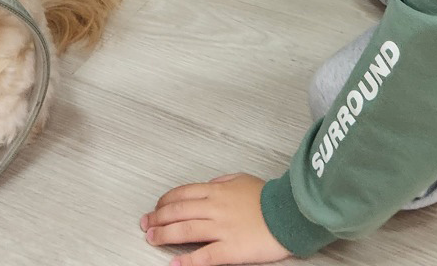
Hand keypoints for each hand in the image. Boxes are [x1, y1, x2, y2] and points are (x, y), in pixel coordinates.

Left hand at [142, 174, 288, 265]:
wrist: (290, 213)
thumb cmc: (269, 198)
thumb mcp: (242, 179)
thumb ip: (222, 181)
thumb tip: (208, 184)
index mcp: (217, 191)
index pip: (182, 194)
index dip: (164, 201)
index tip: (156, 208)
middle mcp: (215, 208)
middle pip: (177, 211)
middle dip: (157, 218)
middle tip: (146, 224)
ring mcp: (221, 229)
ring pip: (185, 231)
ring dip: (164, 234)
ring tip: (152, 238)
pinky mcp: (231, 249)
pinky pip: (205, 256)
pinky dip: (187, 261)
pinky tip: (174, 263)